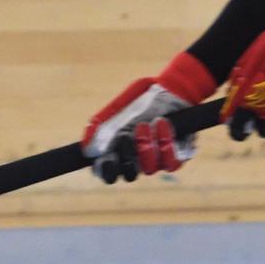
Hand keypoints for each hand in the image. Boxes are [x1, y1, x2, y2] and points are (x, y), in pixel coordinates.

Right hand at [83, 52, 214, 182]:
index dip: (106, 170)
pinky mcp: (176, 156)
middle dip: (127, 157)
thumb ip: (102, 126)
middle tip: (125, 137)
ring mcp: (157, 159)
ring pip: (149, 169)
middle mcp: (137, 158)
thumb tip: (87, 150)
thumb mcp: (119, 107)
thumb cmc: (143, 98)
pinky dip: (166, 144)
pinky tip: (163, 124)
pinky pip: (171, 164)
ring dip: (146, 145)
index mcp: (119, 149)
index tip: (108, 159)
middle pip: (128, 175)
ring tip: (146, 124)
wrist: (173, 88)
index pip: (107, 172)